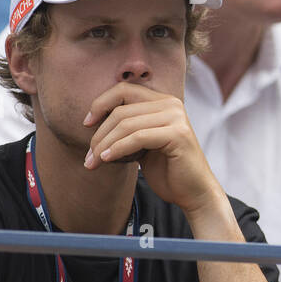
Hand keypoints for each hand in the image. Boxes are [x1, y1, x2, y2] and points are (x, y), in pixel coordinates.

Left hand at [83, 83, 223, 215]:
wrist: (193, 191)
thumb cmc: (167, 169)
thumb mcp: (142, 143)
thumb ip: (127, 127)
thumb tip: (90, 120)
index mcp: (163, 101)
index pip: (123, 90)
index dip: (100, 104)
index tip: (86, 124)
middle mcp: (172, 104)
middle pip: (121, 110)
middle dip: (99, 135)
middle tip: (89, 156)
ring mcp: (177, 118)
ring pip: (126, 124)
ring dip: (104, 145)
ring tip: (93, 162)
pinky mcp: (178, 134)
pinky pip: (137, 137)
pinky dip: (117, 149)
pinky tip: (106, 160)